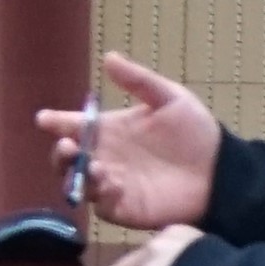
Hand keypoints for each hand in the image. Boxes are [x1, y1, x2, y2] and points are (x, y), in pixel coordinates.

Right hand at [36, 54, 226, 232]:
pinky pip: (102, 204)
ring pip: (78, 183)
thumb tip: (108, 57)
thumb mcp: (170, 98)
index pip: (75, 125)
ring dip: (77, 174)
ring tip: (92, 165)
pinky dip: (101, 195)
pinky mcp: (124, 208)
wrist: (221, 171)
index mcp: (111, 130)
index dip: (56, 121)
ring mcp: (112, 183)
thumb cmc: (195, 133)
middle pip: (67, 158)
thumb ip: (139, 80)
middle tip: (66, 145)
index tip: (44, 118)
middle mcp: (106, 157)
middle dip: (59, 152)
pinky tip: (113, 182)